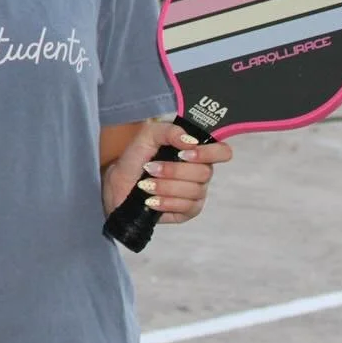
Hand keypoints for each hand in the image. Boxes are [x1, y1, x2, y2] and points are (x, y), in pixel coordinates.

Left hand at [103, 120, 232, 221]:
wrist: (119, 184)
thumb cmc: (135, 158)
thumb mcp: (147, 136)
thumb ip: (168, 131)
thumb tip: (189, 140)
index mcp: (196, 152)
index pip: (222, 152)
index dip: (209, 153)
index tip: (185, 154)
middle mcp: (200, 173)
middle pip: (205, 173)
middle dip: (174, 171)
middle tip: (151, 168)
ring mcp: (196, 193)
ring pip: (194, 191)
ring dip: (165, 187)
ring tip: (145, 184)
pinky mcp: (188, 211)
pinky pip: (186, 208)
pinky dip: (165, 202)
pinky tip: (151, 200)